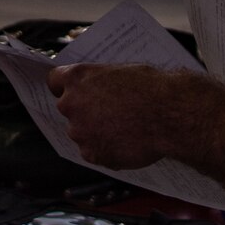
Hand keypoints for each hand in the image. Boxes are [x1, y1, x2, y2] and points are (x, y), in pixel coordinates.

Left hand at [47, 63, 190, 169]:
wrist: (169, 115)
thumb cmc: (150, 88)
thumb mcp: (120, 71)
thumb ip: (98, 80)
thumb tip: (96, 88)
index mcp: (77, 78)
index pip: (54, 81)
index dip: (64, 86)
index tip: (71, 91)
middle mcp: (71, 104)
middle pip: (68, 108)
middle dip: (83, 110)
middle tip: (107, 112)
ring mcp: (80, 131)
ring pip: (81, 132)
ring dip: (94, 131)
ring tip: (123, 128)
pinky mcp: (92, 154)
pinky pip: (93, 151)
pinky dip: (106, 149)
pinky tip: (126, 142)